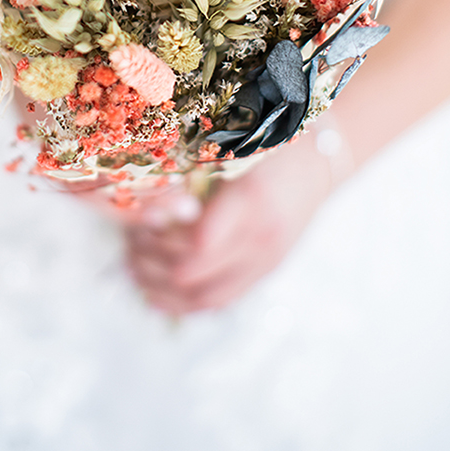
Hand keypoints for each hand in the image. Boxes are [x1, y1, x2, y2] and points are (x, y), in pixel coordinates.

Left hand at [124, 136, 335, 313]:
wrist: (319, 164)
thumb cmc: (271, 146)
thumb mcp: (235, 148)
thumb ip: (196, 172)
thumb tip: (146, 198)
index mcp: (251, 202)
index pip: (197, 243)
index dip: (160, 239)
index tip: (138, 223)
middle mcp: (261, 239)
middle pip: (193, 273)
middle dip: (152, 263)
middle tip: (130, 245)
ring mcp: (265, 261)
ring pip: (204, 298)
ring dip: (161, 289)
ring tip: (135, 270)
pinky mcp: (266, 272)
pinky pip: (222, 301)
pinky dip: (184, 304)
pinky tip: (157, 296)